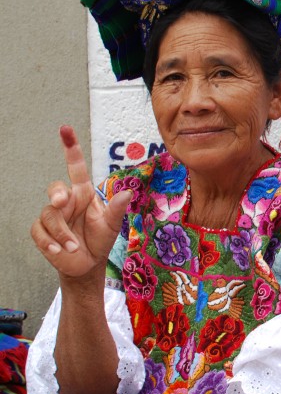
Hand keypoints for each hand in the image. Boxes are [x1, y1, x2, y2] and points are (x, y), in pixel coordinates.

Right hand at [30, 126, 131, 279]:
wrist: (87, 264)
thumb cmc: (100, 239)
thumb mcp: (112, 225)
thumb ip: (116, 209)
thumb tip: (127, 193)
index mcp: (84, 194)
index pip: (76, 167)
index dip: (71, 148)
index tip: (66, 129)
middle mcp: (67, 202)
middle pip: (55, 188)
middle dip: (56, 194)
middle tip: (61, 203)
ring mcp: (53, 216)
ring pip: (48, 215)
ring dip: (63, 234)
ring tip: (75, 247)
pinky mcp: (42, 232)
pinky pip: (39, 232)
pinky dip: (51, 242)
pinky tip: (60, 251)